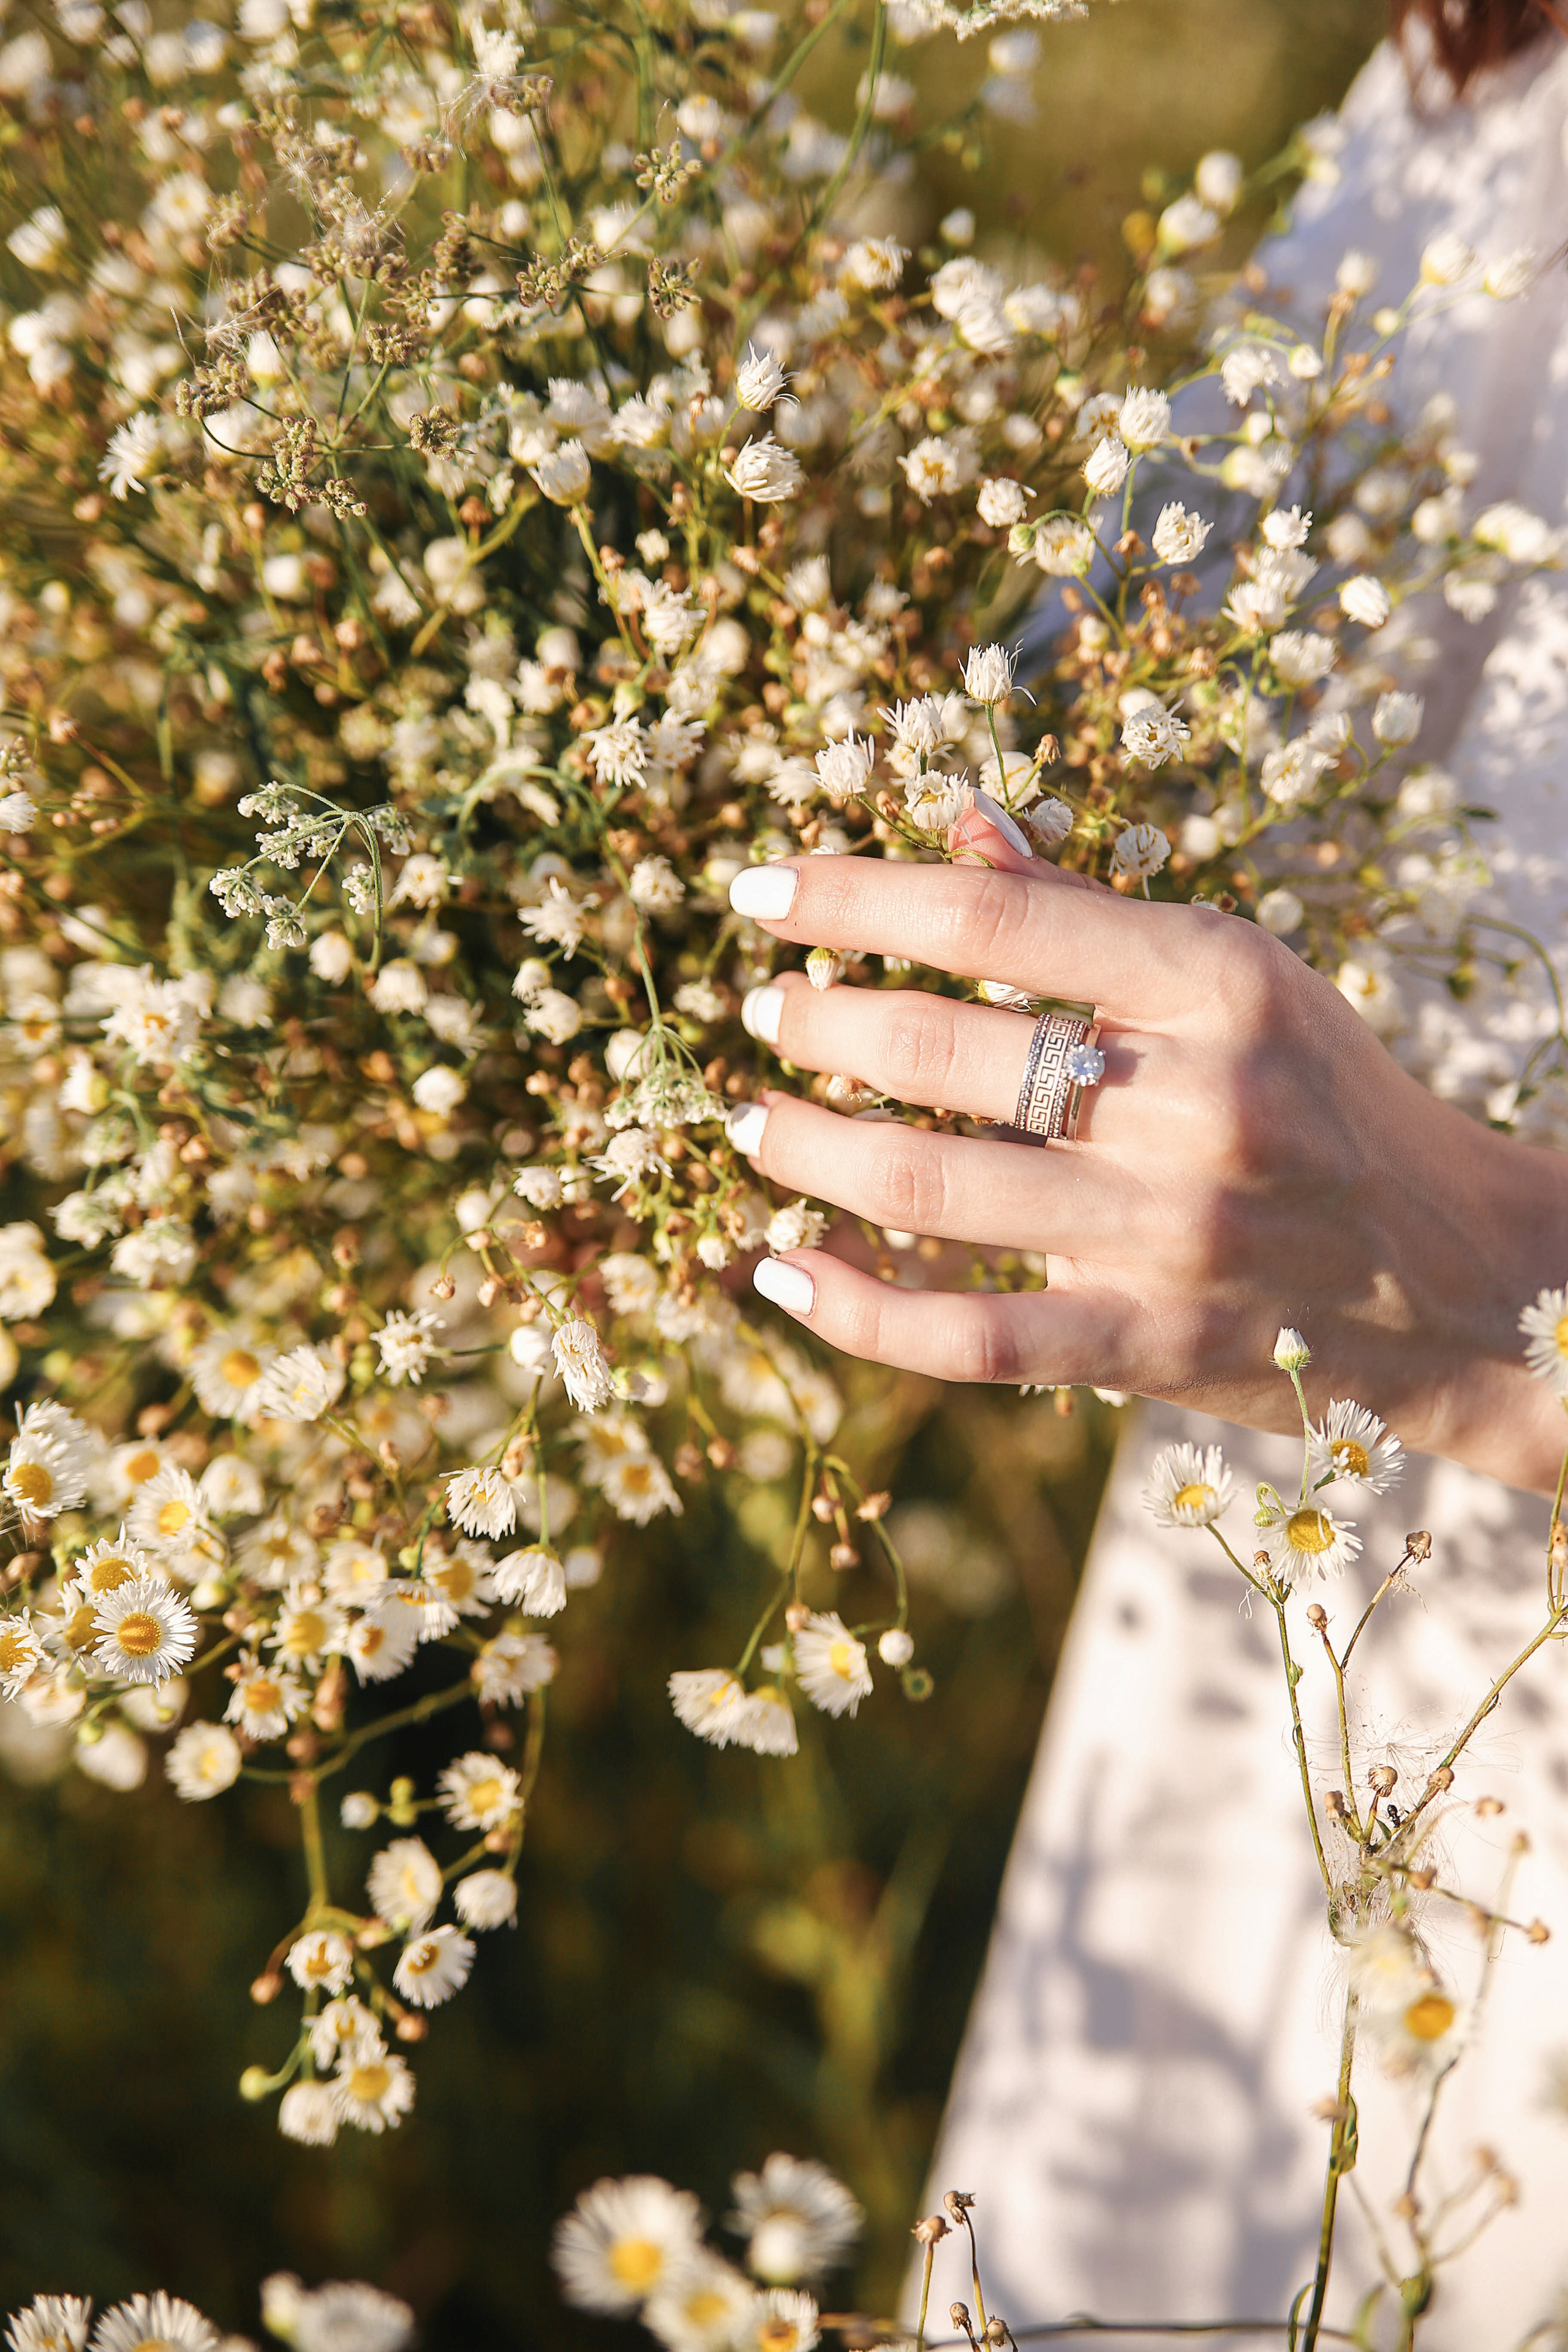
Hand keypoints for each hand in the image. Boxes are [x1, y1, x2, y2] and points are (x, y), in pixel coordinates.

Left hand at [725, 811, 1567, 1496]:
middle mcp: (1194, 1102)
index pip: (993, 916)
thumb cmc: (1326, 1099)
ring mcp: (1169, 1234)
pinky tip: (779, 1274)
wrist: (1459, 1276)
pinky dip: (853, 1310)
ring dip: (806, 1154)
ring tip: (752, 1123)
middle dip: (817, 1026)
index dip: (851, 896)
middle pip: (941, 1054)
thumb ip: (1090, 911)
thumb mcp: (1242, 978)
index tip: (755, 886)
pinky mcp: (1149, 1347)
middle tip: (764, 1012)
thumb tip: (955, 824)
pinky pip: (964, 1339)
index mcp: (1218, 979)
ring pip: (929, 1192)